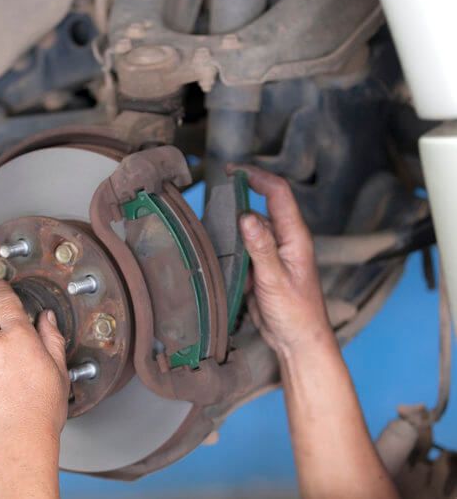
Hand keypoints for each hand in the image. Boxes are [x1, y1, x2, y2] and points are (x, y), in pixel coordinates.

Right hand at [227, 164, 333, 357]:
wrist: (298, 341)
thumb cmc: (297, 313)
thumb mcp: (275, 280)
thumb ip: (261, 248)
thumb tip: (246, 216)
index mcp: (295, 237)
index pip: (277, 193)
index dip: (256, 176)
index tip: (232, 170)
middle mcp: (285, 239)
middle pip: (260, 206)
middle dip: (238, 199)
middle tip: (214, 200)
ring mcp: (273, 252)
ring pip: (249, 228)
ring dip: (233, 225)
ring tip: (213, 227)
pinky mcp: (262, 266)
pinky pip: (244, 247)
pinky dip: (232, 246)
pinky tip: (220, 252)